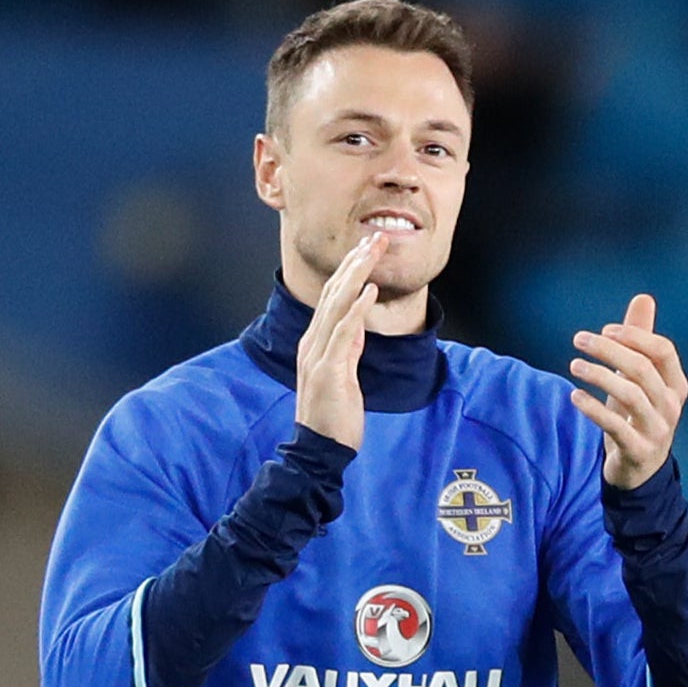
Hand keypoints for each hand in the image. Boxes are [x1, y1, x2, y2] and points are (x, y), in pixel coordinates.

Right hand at [294, 232, 387, 451]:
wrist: (319, 449)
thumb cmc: (333, 416)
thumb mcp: (342, 375)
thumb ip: (347, 350)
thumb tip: (357, 328)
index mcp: (314, 343)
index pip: (332, 298)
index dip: (350, 271)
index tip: (366, 249)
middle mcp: (312, 343)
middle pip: (333, 293)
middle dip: (354, 263)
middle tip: (374, 238)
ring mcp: (317, 356)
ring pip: (336, 305)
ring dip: (356, 275)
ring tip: (372, 251)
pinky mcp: (328, 371)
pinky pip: (343, 334)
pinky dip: (356, 310)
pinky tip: (369, 291)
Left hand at [569, 294, 687, 489]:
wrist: (639, 470)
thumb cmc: (637, 415)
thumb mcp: (640, 379)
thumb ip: (641, 340)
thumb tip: (644, 297)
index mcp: (676, 385)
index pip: (663, 351)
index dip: (635, 336)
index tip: (606, 329)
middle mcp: (671, 406)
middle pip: (643, 369)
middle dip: (609, 350)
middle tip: (579, 339)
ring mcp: (657, 430)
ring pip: (630, 395)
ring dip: (598, 376)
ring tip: (574, 365)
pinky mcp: (638, 451)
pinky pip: (616, 426)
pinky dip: (594, 408)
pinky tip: (575, 395)